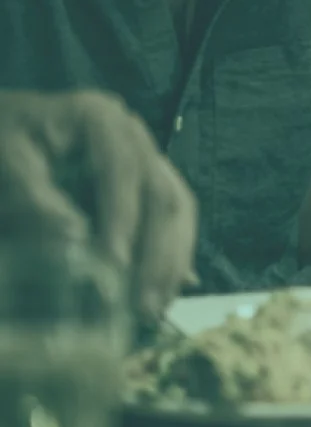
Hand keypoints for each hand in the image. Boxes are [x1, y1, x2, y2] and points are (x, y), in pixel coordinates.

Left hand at [0, 89, 197, 315]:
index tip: (114, 266)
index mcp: (100, 119)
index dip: (124, 219)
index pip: (125, 171)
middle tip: (145, 303)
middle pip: (165, 193)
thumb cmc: (2, 142)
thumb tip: (76, 241)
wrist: (4, 133)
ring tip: (156, 307)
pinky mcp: (143, 182)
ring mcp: (144, 157)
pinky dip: (170, 254)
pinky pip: (171, 217)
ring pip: (178, 208)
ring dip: (171, 260)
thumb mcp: (6, 161)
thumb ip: (34, 198)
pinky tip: (167, 289)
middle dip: (159, 252)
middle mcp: (133, 135)